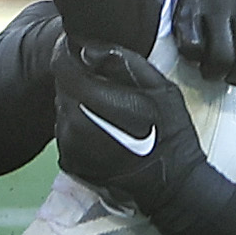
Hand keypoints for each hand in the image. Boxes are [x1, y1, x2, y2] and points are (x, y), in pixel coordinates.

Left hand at [51, 39, 207, 219]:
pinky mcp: (68, 163)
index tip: (83, 48)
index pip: (64, 66)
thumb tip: (88, 47)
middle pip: (63, 86)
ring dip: (79, 102)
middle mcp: (72, 126)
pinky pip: (66, 131)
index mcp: (91, 103)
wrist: (172, 187)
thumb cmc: (171, 135)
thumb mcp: (160, 89)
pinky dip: (79, 124)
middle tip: (107, 82)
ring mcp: (67, 148)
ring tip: (108, 108)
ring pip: (63, 108)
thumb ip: (124, 63)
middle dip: (79, 78)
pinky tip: (103, 129)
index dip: (70, 52)